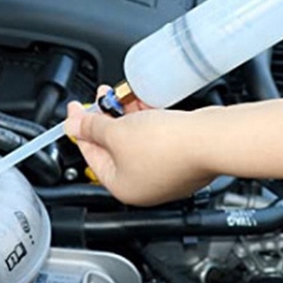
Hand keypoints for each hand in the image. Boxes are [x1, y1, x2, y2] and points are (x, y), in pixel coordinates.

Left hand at [64, 87, 216, 204]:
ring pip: (137, 139)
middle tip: (100, 98)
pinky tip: (144, 103)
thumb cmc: (167, 145)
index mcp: (121, 186)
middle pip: (114, 147)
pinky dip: (148, 120)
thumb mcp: (116, 132)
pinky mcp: (181, 157)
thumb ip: (91, 127)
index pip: (90, 155)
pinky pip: (157, 136)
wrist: (210, 139)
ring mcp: (164, 171)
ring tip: (123, 95)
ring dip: (127, 116)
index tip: (76, 109)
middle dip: (106, 118)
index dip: (80, 128)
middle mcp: (143, 184)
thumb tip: (72, 125)